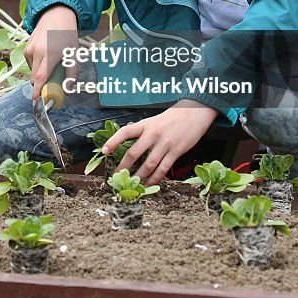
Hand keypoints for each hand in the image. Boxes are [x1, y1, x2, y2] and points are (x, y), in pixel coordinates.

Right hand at [24, 4, 78, 100]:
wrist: (56, 15)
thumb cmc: (67, 34)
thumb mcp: (74, 54)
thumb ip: (71, 74)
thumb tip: (67, 90)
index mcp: (50, 54)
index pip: (40, 77)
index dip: (37, 92)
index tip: (36, 102)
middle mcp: (37, 52)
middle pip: (35, 78)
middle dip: (42, 85)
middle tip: (53, 83)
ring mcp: (30, 50)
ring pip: (33, 71)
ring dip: (41, 74)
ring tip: (52, 62)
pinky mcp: (26, 48)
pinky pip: (30, 64)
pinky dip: (37, 65)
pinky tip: (45, 55)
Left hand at [102, 100, 218, 185]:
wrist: (194, 114)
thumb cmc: (172, 118)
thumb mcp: (153, 121)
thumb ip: (142, 132)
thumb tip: (129, 145)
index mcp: (145, 125)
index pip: (125, 132)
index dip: (113, 142)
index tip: (104, 152)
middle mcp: (153, 134)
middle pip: (134, 152)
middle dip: (124, 166)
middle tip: (117, 176)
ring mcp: (165, 143)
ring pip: (148, 164)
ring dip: (139, 176)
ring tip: (132, 184)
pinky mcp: (176, 151)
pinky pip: (163, 168)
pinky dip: (155, 178)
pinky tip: (149, 183)